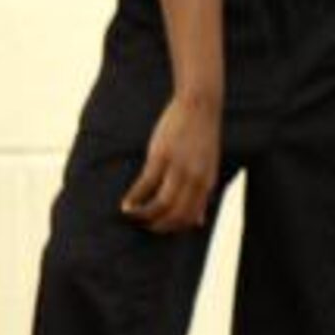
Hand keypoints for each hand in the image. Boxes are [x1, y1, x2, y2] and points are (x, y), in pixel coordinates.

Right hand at [120, 92, 219, 232]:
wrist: (199, 106)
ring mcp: (179, 168)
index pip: (190, 217)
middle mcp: (195, 179)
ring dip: (144, 215)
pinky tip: (126, 204)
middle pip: (175, 215)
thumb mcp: (209, 168)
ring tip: (131, 215)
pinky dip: (134, 198)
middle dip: (157, 225)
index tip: (158, 228)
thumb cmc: (202, 138)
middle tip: (143, 225)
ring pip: (161, 204)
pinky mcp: (161, 156)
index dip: (173, 227)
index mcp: (207, 183)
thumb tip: (199, 222)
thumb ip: (203, 195)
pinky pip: (146, 184)